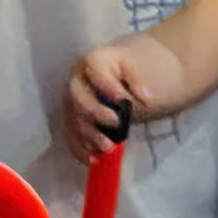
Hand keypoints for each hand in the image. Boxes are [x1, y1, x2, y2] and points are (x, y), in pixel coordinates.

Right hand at [64, 43, 145, 165]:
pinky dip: (80, 146)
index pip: (95, 69)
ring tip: (108, 148)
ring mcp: (74, 98)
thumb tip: (135, 103)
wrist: (141, 74)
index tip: (124, 102)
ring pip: (73, 117)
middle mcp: (79, 77)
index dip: (106, 86)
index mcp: (97, 59)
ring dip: (87, 135)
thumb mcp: (146, 70)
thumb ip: (137, 84)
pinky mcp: (75, 116)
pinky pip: (72, 131)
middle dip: (94, 113)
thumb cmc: (144, 70)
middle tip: (116, 124)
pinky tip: (91, 159)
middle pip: (77, 95)